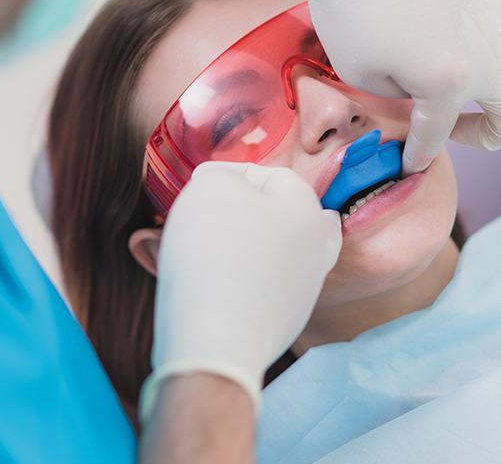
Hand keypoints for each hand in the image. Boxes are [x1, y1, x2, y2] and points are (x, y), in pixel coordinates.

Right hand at [140, 162, 340, 419]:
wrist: (216, 341)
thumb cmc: (214, 253)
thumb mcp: (210, 188)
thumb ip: (219, 175)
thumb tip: (221, 185)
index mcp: (307, 208)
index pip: (269, 174)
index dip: (229, 174)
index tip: (198, 186)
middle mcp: (317, 247)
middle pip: (284, 214)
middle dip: (249, 208)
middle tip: (214, 213)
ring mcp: (306, 287)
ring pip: (279, 250)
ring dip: (250, 242)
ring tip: (215, 244)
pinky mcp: (287, 320)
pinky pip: (267, 285)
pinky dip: (247, 276)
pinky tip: (222, 278)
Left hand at [229, 0, 500, 173]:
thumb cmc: (350, 8)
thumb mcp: (363, 75)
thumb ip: (402, 97)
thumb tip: (420, 93)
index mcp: (453, 82)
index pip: (437, 135)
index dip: (419, 155)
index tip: (410, 164)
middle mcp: (491, 51)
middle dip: (481, 134)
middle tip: (453, 130)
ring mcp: (497, 15)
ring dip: (486, 91)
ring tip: (449, 86)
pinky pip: (496, 34)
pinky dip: (479, 51)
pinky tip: (448, 43)